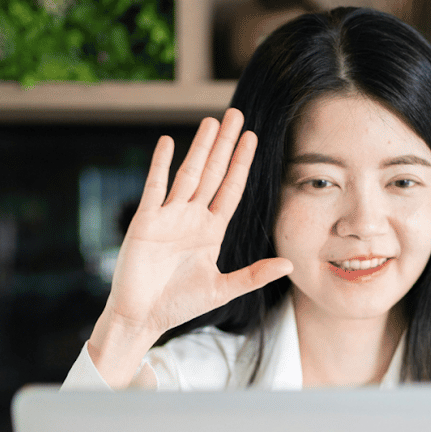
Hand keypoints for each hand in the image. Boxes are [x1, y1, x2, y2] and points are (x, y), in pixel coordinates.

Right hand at [88, 109, 292, 384]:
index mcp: (211, 231)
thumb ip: (254, 275)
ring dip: (200, 148)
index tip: (253, 138)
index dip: (241, 163)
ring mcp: (168, 217)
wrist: (142, 317)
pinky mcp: (146, 221)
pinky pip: (155, 187)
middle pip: (213, 173)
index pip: (231, 189)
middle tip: (236, 114)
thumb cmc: (180, 305)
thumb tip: (289, 264)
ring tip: (212, 121)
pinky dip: (160, 164)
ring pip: (189, 174)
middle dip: (225, 145)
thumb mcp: (223, 289)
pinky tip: (167, 142)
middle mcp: (191, 218)